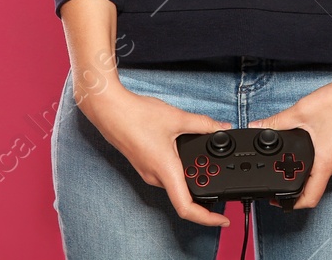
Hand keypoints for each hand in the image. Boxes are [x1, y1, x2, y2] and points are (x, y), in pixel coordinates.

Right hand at [81, 85, 233, 227]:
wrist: (110, 110)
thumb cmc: (136, 116)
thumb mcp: (177, 118)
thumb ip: (203, 125)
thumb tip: (222, 128)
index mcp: (165, 171)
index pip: (186, 208)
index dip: (206, 218)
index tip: (222, 220)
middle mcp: (155, 177)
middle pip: (183, 197)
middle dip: (205, 192)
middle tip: (222, 180)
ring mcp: (148, 172)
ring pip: (175, 184)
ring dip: (192, 178)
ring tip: (207, 165)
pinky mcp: (144, 164)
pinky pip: (166, 175)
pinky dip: (181, 170)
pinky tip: (188, 155)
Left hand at [250, 65, 331, 209]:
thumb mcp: (302, 111)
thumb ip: (277, 122)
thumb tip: (258, 126)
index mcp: (326, 162)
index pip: (310, 198)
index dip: (291, 204)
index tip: (276, 201)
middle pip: (314, 188)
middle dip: (295, 187)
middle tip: (277, 178)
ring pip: (321, 174)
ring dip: (305, 173)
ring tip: (289, 161)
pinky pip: (327, 164)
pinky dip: (314, 162)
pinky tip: (306, 148)